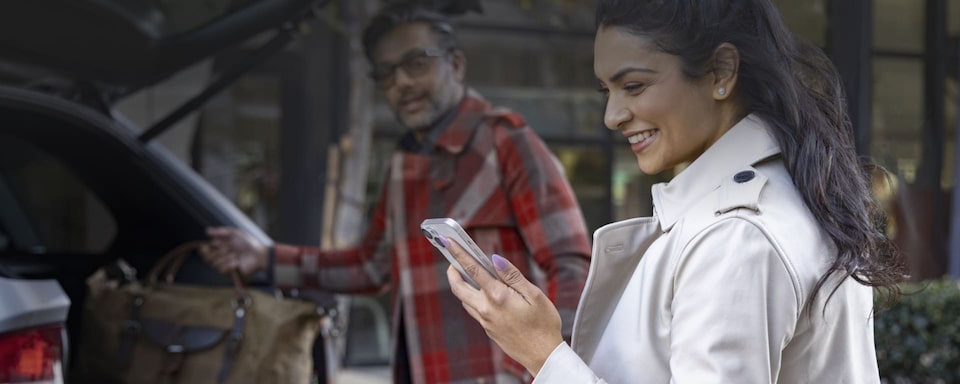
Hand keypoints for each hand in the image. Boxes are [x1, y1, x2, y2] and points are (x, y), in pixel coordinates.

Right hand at [200, 227, 267, 274]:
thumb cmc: (248, 243)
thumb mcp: (235, 233)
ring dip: (224, 259)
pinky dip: (228, 265)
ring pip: (214, 264)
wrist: (258, 255)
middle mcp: (221, 255)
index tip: (206, 246)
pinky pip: (222, 269)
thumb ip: (221, 232)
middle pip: (207, 258)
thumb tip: (207, 231)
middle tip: (226, 249)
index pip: (206, 249)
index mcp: (221, 246)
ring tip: (235, 255)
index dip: (204, 249)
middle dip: (215, 253)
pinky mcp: (230, 271)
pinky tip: (236, 262)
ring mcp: (225, 264)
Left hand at [444, 238, 563, 375]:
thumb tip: (495, 259)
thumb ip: (512, 276)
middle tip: (453, 261)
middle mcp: (486, 309)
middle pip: (458, 287)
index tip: (448, 241)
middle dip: (452, 271)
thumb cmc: (544, 324)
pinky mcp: (488, 329)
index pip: (472, 269)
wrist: (542, 355)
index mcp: (498, 296)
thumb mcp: (534, 295)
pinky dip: (473, 298)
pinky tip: (483, 294)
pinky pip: (474, 310)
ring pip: (465, 300)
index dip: (459, 254)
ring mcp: (485, 321)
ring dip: (462, 286)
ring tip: (467, 274)